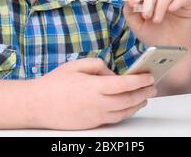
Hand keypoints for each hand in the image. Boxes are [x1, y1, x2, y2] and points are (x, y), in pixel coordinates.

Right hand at [33, 58, 156, 129]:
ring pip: (124, 113)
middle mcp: (97, 104)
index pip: (124, 84)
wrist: (37, 105)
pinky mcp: (91, 125)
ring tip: (145, 97)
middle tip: (153, 87)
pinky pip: (114, 119)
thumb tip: (114, 74)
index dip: (140, 80)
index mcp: (94, 87)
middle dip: (144, 93)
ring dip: (138, 105)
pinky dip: (126, 113)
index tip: (149, 76)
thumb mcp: (76, 65)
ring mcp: (95, 117)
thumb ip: (99, 66)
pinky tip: (129, 107)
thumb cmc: (54, 84)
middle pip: (129, 100)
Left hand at [123, 0, 190, 47]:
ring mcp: (174, 0)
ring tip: (157, 21)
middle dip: (148, 1)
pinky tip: (172, 10)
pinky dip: (177, 2)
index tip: (133, 4)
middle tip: (146, 16)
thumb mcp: (136, 26)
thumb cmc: (152, 36)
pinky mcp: (187, 6)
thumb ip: (129, 12)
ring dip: (160, 5)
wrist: (168, 50)